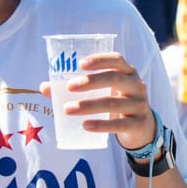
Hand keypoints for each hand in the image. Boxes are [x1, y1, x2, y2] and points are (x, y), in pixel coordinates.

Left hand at [39, 52, 156, 150]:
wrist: (142, 127)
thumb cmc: (116, 103)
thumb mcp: (101, 93)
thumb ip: (76, 88)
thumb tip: (44, 87)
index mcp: (128, 72)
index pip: (117, 60)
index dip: (99, 60)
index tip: (80, 64)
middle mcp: (137, 86)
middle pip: (115, 79)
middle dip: (91, 82)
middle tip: (69, 87)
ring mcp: (140, 105)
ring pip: (114, 103)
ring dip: (89, 106)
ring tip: (68, 110)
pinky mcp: (139, 123)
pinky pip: (119, 124)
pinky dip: (101, 125)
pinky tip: (85, 126)